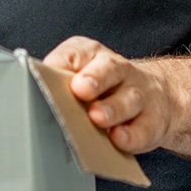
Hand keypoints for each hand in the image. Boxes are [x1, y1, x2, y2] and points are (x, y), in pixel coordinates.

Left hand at [43, 36, 179, 155]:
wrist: (156, 97)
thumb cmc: (106, 88)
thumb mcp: (83, 75)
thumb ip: (61, 83)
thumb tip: (33, 95)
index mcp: (94, 56)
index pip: (79, 52)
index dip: (66, 61)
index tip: (51, 71)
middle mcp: (120, 70)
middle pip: (110, 69)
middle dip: (94, 78)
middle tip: (79, 89)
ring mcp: (140, 94)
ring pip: (130, 98)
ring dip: (112, 109)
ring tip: (96, 118)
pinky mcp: (153, 121)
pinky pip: (144, 128)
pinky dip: (130, 135)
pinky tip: (117, 139)